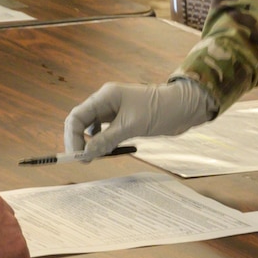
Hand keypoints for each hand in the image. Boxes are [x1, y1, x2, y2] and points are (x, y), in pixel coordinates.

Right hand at [63, 77, 216, 159]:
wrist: (185, 107)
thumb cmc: (160, 110)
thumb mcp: (131, 126)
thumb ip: (107, 139)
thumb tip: (85, 154)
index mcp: (105, 96)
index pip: (77, 116)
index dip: (73, 136)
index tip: (77, 156)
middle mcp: (106, 101)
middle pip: (81, 122)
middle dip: (79, 141)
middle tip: (84, 161)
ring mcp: (114, 110)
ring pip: (93, 129)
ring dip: (92, 143)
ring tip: (98, 157)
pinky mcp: (123, 120)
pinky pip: (105, 132)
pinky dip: (104, 143)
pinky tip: (109, 150)